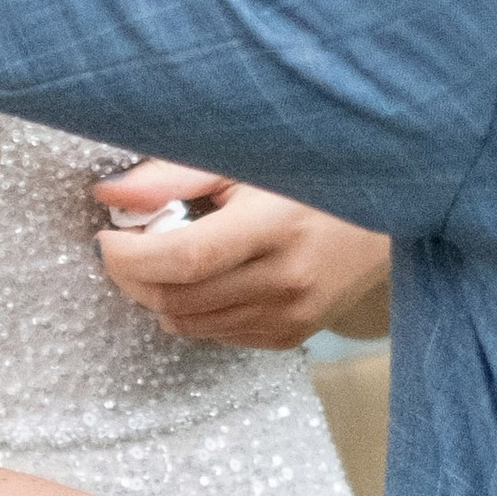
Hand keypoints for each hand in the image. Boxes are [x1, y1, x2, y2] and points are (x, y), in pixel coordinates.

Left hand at [97, 164, 390, 349]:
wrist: (389, 209)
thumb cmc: (311, 172)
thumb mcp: (245, 159)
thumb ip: (173, 177)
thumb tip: (107, 195)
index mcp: (274, 226)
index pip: (182, 261)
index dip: (129, 256)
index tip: (108, 238)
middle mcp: (285, 280)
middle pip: (177, 299)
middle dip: (134, 277)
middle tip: (128, 247)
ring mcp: (291, 315)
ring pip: (190, 324)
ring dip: (161, 295)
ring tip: (171, 256)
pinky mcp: (292, 335)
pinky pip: (217, 334)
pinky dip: (195, 310)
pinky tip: (211, 277)